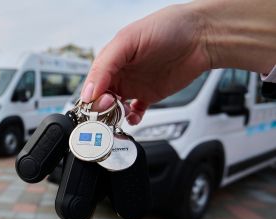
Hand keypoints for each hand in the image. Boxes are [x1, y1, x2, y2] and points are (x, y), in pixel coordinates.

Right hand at [82, 3, 210, 123]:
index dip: (92, 96)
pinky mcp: (149, 95)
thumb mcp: (128, 40)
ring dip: (115, 115)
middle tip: (112, 108)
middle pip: (100, 99)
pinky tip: (135, 116)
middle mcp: (120, 73)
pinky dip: (132, 118)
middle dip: (102, 108)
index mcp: (110, 59)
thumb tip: (89, 92)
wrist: (202, 36)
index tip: (100, 103)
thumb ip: (105, 66)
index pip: (92, 84)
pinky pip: (134, 112)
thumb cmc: (168, 27)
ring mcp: (134, 85)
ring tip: (123, 114)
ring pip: (115, 108)